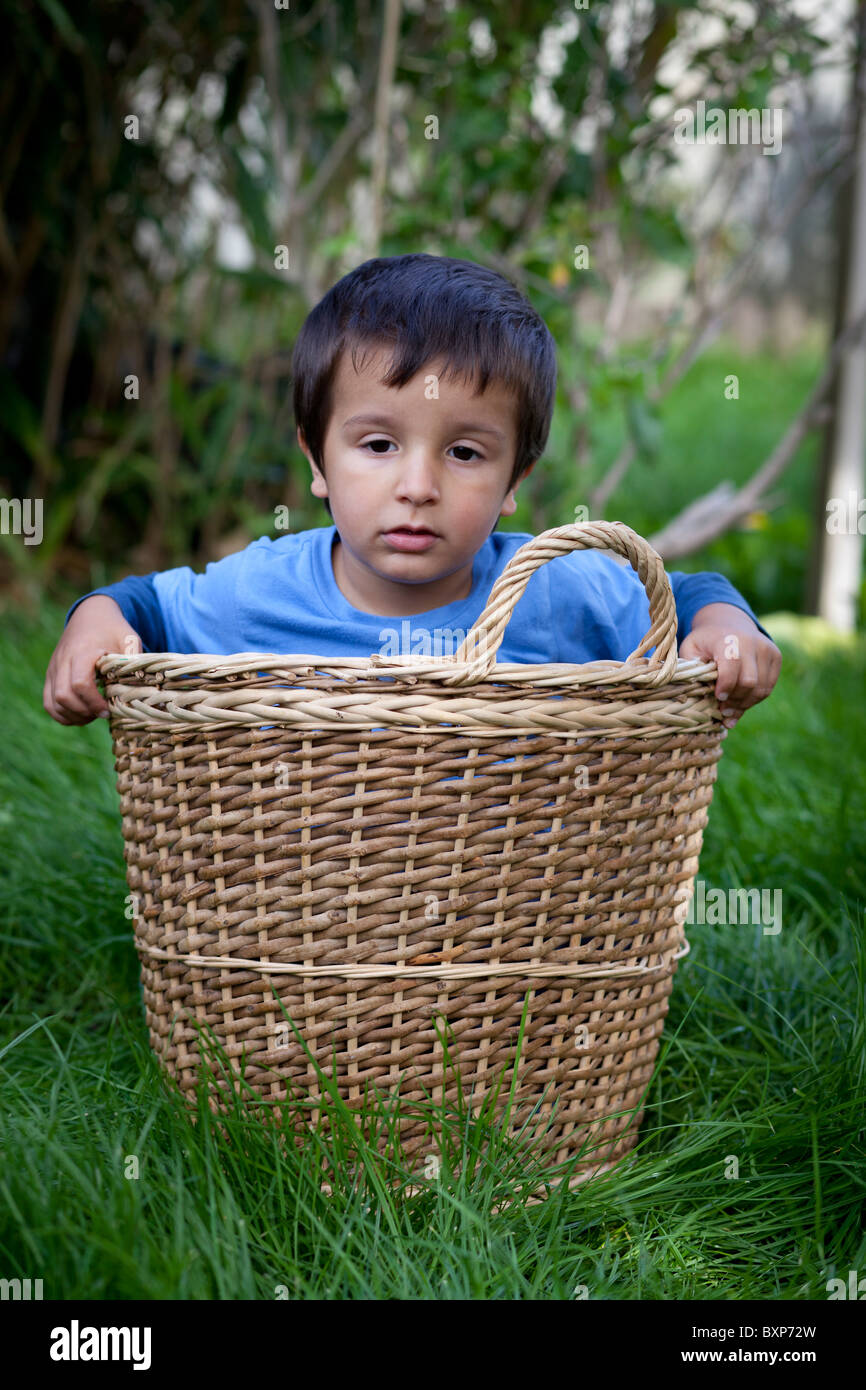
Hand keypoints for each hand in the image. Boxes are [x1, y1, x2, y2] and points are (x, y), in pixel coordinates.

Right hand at [44, 596, 142, 724]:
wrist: (90, 615)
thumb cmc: (113, 629)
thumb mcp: (128, 638)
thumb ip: (133, 660)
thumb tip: (144, 686)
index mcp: (83, 652)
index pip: (80, 683)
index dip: (94, 702)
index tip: (108, 708)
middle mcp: (63, 661)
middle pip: (64, 696)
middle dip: (84, 712)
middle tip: (103, 713)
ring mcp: (54, 669)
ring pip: (53, 703)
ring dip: (73, 716)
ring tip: (93, 715)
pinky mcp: (51, 675)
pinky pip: (48, 702)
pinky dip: (62, 714)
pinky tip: (81, 715)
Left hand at [678, 602, 781, 727]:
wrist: (729, 622)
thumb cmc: (706, 641)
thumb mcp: (691, 649)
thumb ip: (692, 669)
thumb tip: (697, 693)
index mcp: (728, 639)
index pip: (732, 667)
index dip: (726, 687)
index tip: (718, 698)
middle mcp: (751, 642)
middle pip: (749, 682)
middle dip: (735, 701)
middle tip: (723, 710)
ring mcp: (767, 649)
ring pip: (761, 688)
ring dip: (745, 704)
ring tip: (730, 711)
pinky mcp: (776, 657)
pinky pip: (768, 687)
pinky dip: (755, 700)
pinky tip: (741, 705)